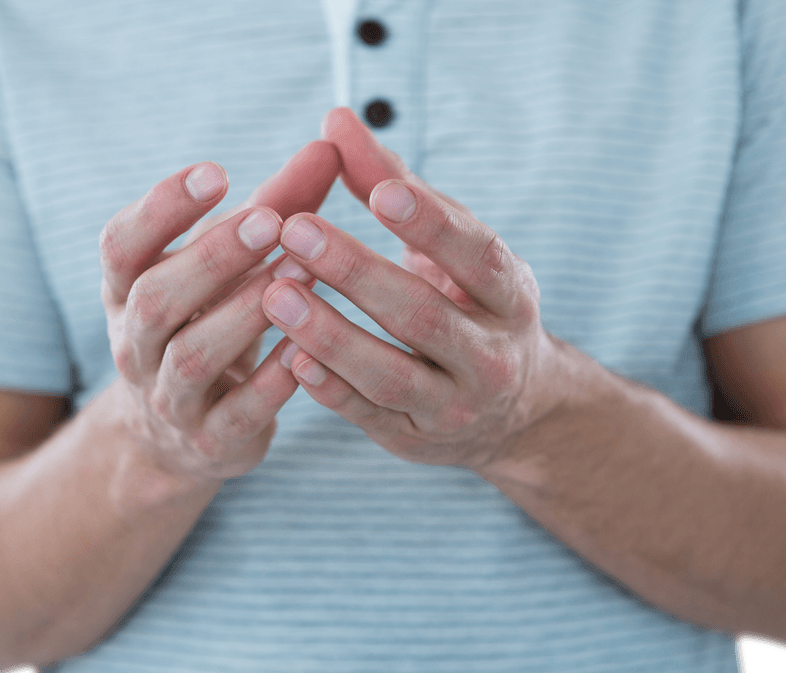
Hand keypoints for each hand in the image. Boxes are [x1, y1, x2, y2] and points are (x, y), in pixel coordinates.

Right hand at [101, 141, 340, 482]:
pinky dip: (271, 384)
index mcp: (128, 291)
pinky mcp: (210, 441)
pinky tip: (307, 351)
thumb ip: (275, 206)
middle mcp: (135, 344)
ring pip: (193, 357)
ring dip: (245, 314)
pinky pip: (236, 414)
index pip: (121, 246)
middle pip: (156, 299)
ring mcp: (168, 398)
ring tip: (299, 274)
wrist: (183, 433)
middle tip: (269, 221)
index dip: (160, 209)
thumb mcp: (232, 265)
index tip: (215, 171)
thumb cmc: (213, 321)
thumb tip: (330, 143)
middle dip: (211, 257)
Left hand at [261, 109, 561, 470]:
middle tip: (295, 229)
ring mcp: (456, 405)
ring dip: (331, 334)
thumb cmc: (467, 303)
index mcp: (509, 294)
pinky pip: (369, 415)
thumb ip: (394, 186)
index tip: (378, 192)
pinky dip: (329, 389)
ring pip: (391, 374)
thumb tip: (335, 120)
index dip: (430, 224)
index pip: (475, 255)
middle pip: (421, 313)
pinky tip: (289, 358)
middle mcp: (492, 354)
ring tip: (275, 293)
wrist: (510, 408)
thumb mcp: (451, 247)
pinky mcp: (415, 439)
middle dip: (356, 272)